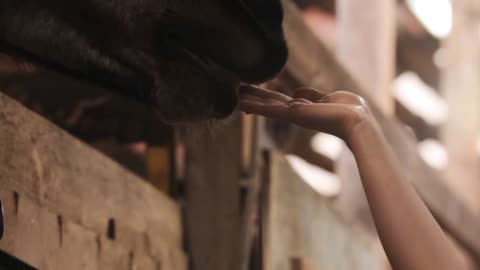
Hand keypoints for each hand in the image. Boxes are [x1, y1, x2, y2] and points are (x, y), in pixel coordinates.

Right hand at [238, 85, 373, 141]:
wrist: (357, 121)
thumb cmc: (350, 110)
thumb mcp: (329, 97)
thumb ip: (313, 95)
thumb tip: (298, 92)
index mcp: (304, 107)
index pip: (280, 100)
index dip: (266, 96)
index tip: (254, 92)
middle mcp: (296, 112)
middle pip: (270, 102)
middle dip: (254, 96)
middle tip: (236, 92)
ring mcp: (293, 114)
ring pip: (266, 106)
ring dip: (249, 101)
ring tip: (233, 97)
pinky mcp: (292, 114)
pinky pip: (269, 109)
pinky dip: (254, 106)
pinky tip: (241, 104)